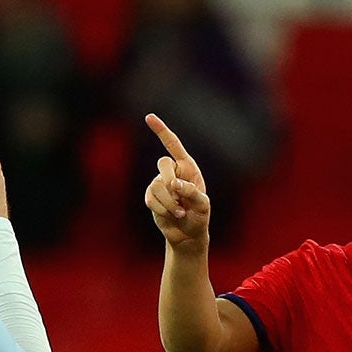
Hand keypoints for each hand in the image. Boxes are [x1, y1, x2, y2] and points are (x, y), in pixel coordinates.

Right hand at [144, 113, 211, 248]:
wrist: (188, 234)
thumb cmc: (199, 216)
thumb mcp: (203, 205)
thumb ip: (192, 192)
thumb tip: (174, 184)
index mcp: (187, 167)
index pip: (173, 145)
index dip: (161, 131)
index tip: (149, 117)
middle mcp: (172, 172)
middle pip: (163, 163)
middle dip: (169, 180)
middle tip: (178, 194)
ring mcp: (159, 183)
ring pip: (158, 186)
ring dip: (170, 203)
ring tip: (180, 212)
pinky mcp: (151, 196)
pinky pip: (151, 199)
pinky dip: (163, 209)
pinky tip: (172, 215)